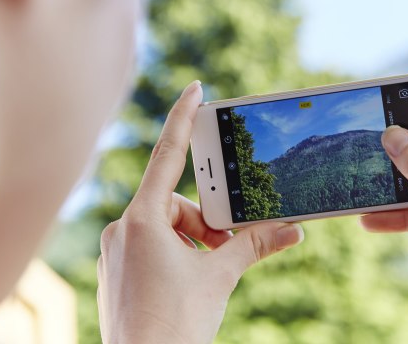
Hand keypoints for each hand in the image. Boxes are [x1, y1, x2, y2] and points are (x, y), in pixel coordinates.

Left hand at [97, 81, 303, 343]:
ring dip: (192, 243)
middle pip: (175, 204)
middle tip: (224, 247)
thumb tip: (293, 229)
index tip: (194, 88)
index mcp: (141, 220)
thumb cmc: (177, 325)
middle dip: (205, 223)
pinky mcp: (116, 273)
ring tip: (208, 274)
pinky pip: (150, 248)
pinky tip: (187, 284)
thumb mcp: (219, 277)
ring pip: (164, 229)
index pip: (167, 156)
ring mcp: (115, 253)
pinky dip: (175, 256)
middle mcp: (121, 230)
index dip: (183, 119)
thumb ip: (253, 245)